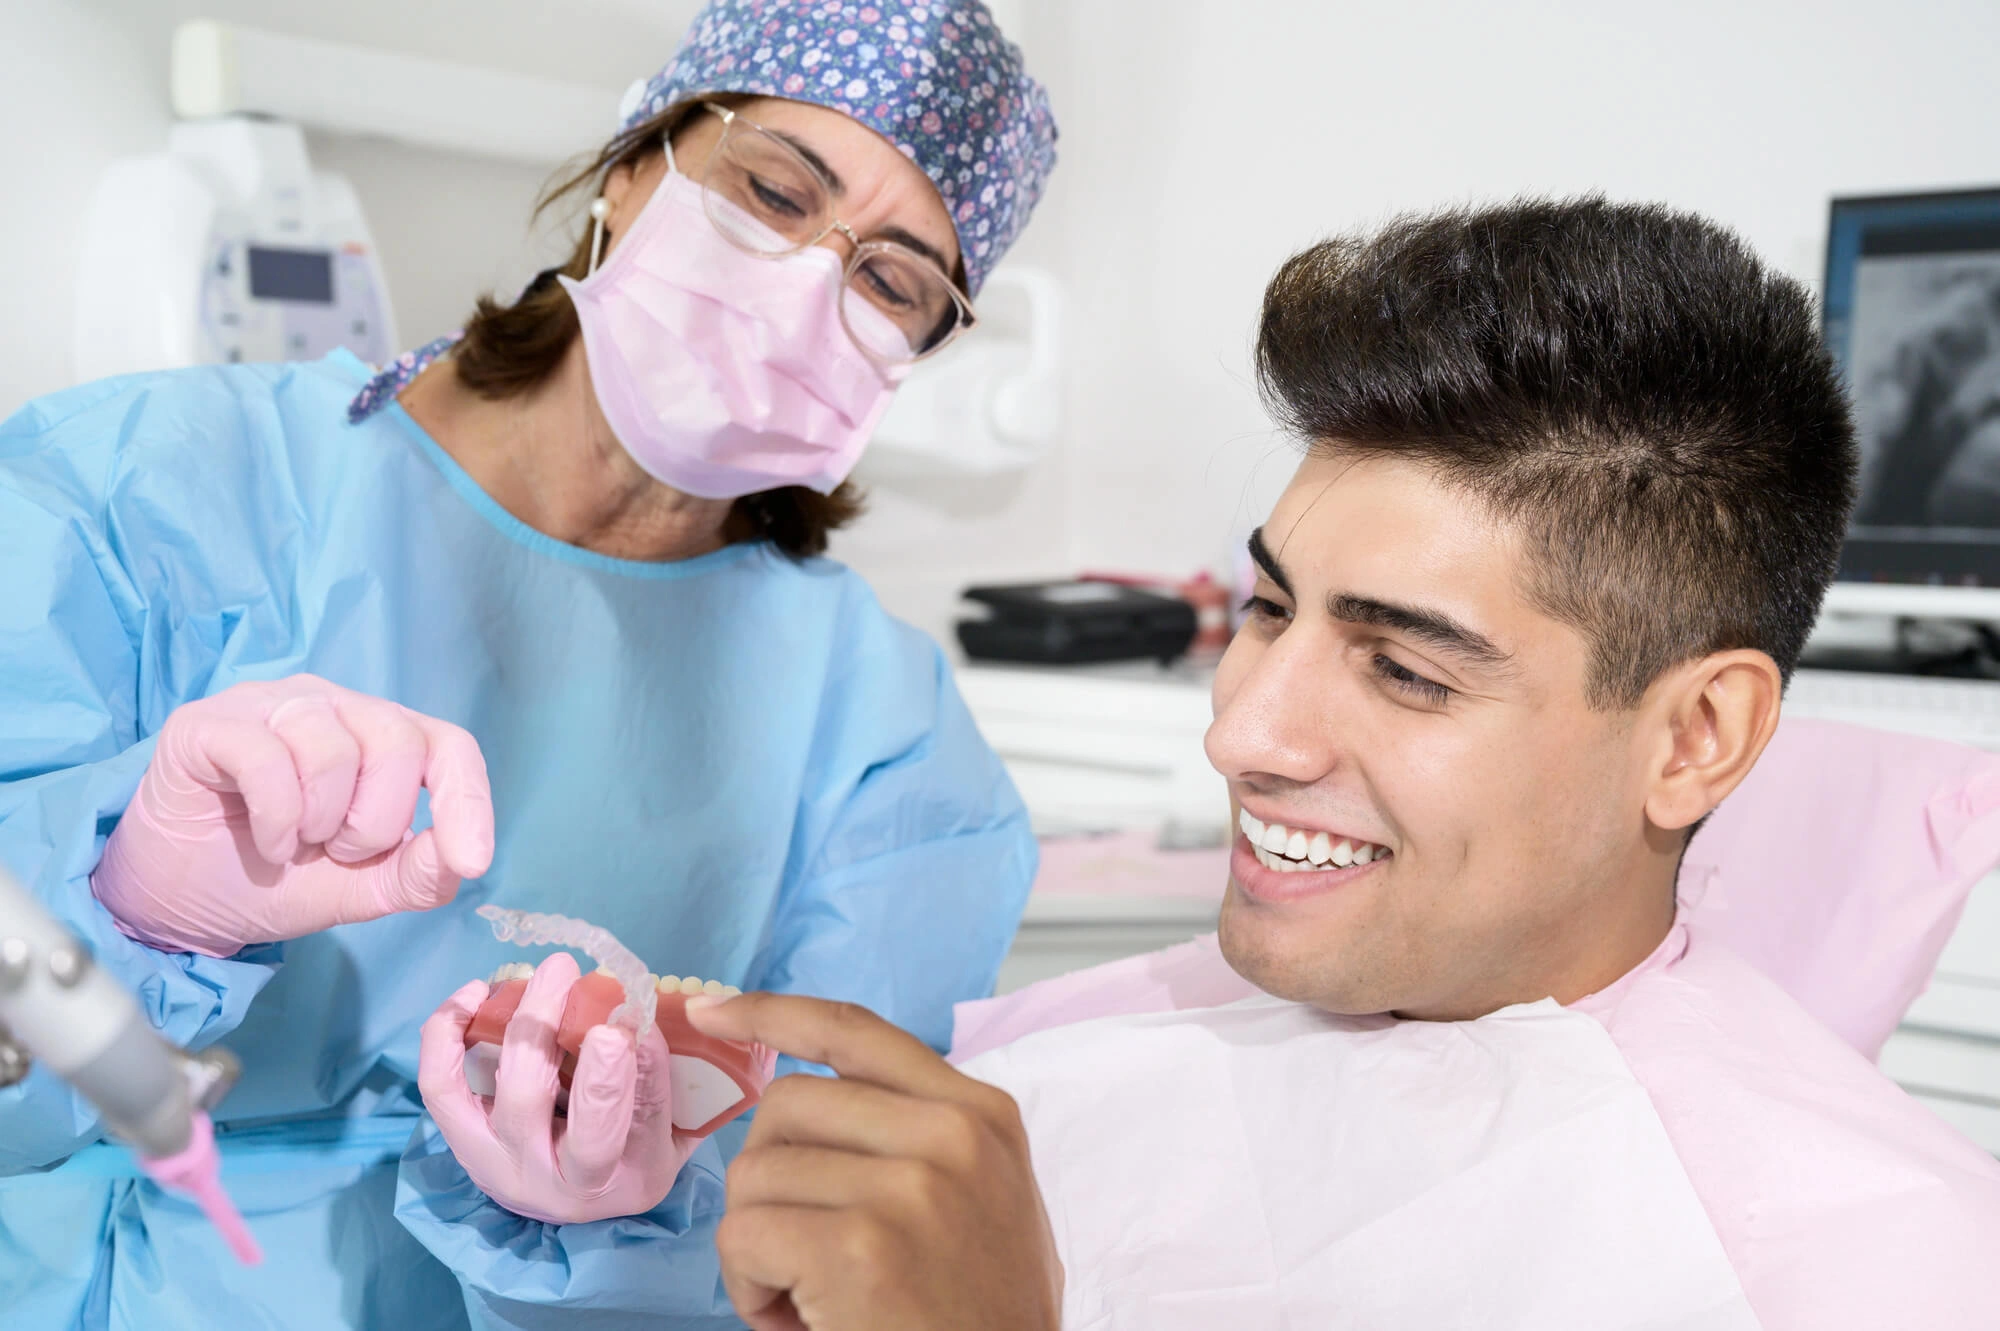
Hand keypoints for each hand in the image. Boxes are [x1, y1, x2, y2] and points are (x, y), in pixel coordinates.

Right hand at [91, 675, 492, 956]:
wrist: (179, 898)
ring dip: (321, 822)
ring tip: (295, 843)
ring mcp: (269, 704)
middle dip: (376, 823)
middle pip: (399, 743)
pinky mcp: (209, 723)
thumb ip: (419, 872)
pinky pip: (268, 758)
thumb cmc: (275, 875)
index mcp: (379, 734)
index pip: (449, 746)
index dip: (468, 800)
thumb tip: (464, 855)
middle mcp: (331, 704)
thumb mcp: (361, 885)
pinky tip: (266, 842)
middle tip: (334, 849)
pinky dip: (278, 818)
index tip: (470, 859)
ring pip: (334, 749)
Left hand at [418, 951, 695, 1224]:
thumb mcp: (671, 1127)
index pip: (601, 1132)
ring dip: (505, 1020)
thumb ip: (660, 1076)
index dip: (607, 1078)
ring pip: (482, 1089)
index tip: (619, 1023)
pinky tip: (473, 995)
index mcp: (605, 1180)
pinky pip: (439, 1086)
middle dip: (543, 1025)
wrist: (585, 1196)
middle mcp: (539, 1181)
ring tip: (524, 974)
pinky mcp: (462, 1140)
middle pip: (527, 1101)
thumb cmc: (639, 1152)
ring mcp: (493, 1162)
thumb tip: (641, 1008)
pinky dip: (446, 1034)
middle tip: (565, 969)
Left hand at [689, 993, 1061, 1330]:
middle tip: (802, 1247)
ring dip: (760, 1246)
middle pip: (787, 1103)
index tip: (712, 1011)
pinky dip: (749, 1288)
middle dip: (769, 1175)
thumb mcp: (985, 1195)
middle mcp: (951, 1134)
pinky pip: (745, 1236)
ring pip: (756, 1173)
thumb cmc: (983, 1313)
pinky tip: (796, 1317)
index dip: (772, 1013)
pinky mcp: (861, 1246)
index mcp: (981, 1113)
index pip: (856, 1030)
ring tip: (811, 1294)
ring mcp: (909, 1186)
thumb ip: (921, 1135)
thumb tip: (811, 1099)